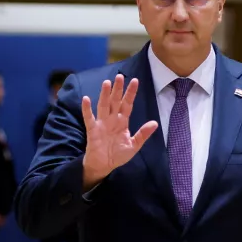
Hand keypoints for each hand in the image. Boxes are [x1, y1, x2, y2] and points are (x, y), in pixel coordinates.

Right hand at [81, 74, 157, 189]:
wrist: (104, 165)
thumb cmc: (118, 155)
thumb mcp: (134, 145)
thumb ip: (143, 134)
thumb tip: (155, 123)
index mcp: (122, 122)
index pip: (127, 104)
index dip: (131, 93)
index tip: (135, 81)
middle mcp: (112, 119)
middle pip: (115, 101)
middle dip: (118, 89)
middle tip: (120, 76)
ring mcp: (102, 123)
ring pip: (103, 105)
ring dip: (105, 94)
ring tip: (107, 83)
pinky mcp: (93, 130)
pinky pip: (89, 118)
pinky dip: (87, 109)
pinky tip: (86, 99)